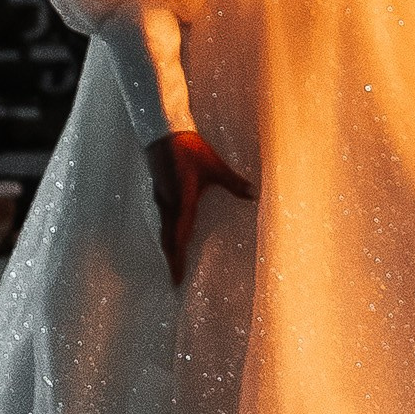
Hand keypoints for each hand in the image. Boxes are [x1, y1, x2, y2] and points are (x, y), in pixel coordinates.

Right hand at [145, 130, 254, 285]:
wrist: (162, 131)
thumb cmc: (189, 148)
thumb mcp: (214, 164)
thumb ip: (233, 182)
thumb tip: (254, 194)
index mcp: (182, 200)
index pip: (180, 237)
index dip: (179, 259)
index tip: (178, 278)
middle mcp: (168, 204)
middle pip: (168, 240)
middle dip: (172, 261)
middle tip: (175, 282)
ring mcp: (161, 199)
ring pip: (164, 231)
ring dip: (169, 249)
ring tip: (174, 266)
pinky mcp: (160, 193)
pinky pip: (163, 221)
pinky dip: (168, 235)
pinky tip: (174, 238)